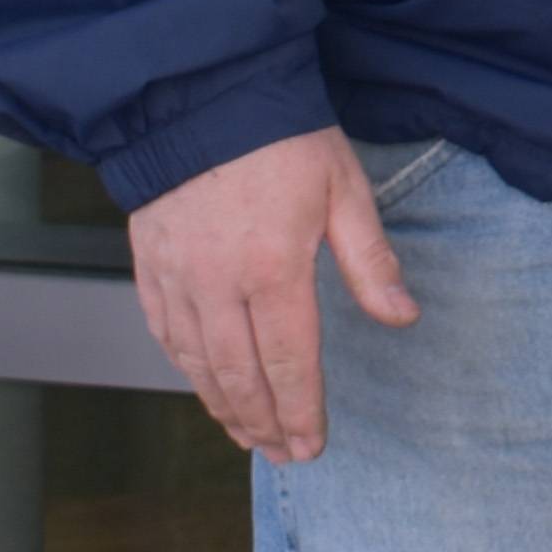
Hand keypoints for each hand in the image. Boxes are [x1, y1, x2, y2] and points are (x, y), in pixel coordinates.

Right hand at [128, 125, 417, 464]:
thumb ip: (370, 260)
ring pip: (198, 363)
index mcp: (273, 268)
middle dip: (265, 422)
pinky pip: (165, 333)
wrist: (201, 96)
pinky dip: (186, 370)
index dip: (302, 410)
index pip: (290, 360)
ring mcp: (176, 277)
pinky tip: (205, 386)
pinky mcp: (148, 265)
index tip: (312, 445)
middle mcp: (217, 283)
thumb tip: (403, 317)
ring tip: (249, 436)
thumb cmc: (283, 139)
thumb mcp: (345, 191)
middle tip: (286, 455)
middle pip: (240, 374)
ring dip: (224, 406)